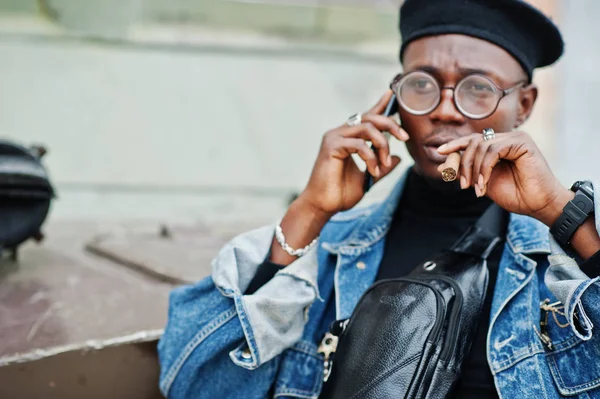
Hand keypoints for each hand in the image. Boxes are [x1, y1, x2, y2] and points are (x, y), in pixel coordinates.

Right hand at [298, 90, 408, 216]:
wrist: (323, 206)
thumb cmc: (340, 193)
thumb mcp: (368, 178)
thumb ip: (381, 166)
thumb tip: (397, 158)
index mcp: (347, 138)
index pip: (366, 117)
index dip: (380, 105)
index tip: (392, 94)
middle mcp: (340, 133)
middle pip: (370, 117)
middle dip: (391, 125)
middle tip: (405, 138)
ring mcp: (334, 138)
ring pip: (367, 128)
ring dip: (382, 144)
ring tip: (384, 163)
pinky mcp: (331, 146)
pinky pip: (359, 144)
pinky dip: (371, 158)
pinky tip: (373, 171)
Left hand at [437, 130, 572, 225]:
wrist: (538, 205)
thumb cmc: (515, 194)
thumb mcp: (482, 183)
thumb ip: (465, 173)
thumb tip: (441, 167)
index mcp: (498, 145)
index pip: (472, 140)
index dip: (455, 145)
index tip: (440, 152)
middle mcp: (506, 138)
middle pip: (473, 142)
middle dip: (463, 164)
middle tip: (463, 186)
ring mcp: (515, 138)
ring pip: (481, 146)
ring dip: (474, 170)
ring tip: (476, 188)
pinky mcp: (522, 142)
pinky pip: (493, 150)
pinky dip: (484, 168)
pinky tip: (483, 183)